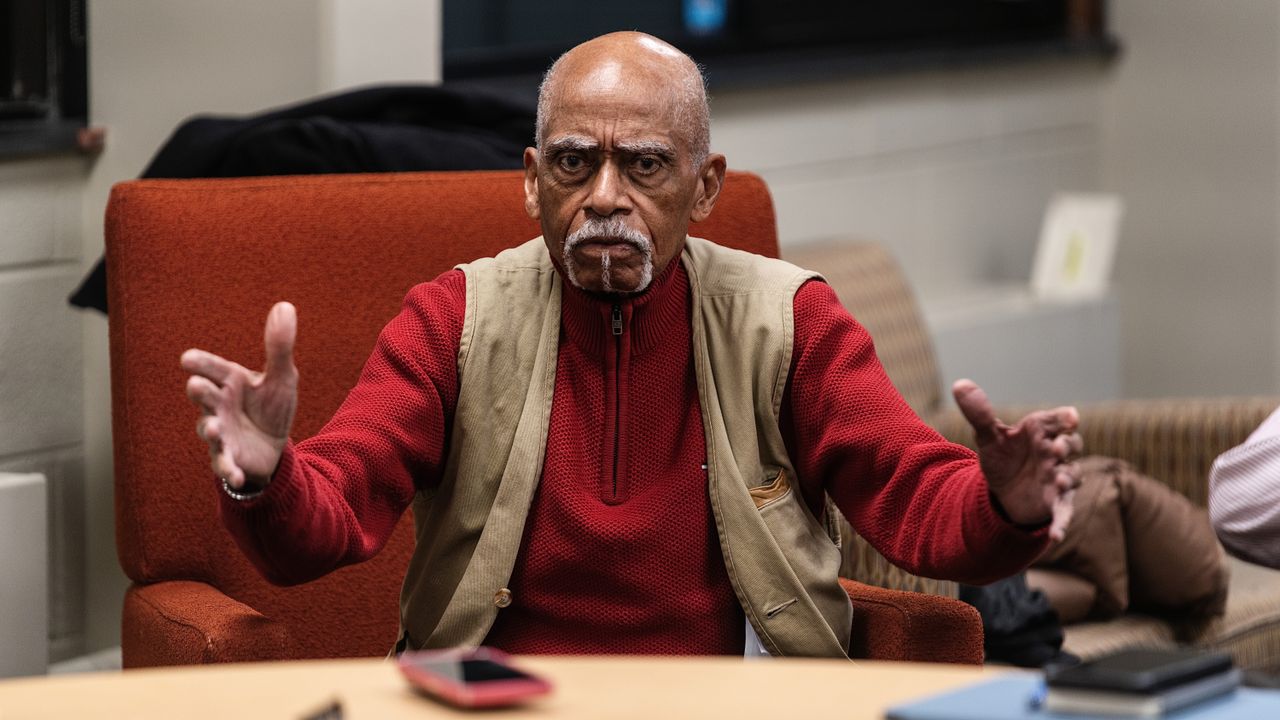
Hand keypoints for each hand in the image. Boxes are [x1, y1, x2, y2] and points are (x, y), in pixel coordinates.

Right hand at [180, 302, 298, 490]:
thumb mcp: (282, 376)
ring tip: (214, 428)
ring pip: (208, 429)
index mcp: (229, 381)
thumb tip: (284, 306)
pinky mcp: (228, 457)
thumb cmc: (271, 406)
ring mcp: (220, 432)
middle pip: (202, 395)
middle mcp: (218, 405)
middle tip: (196, 386)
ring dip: (209, 429)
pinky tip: (238, 474)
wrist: (274, 445)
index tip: (188, 359)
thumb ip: (279, 345)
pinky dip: (228, 469)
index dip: (199, 363)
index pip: (210, 367)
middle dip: (199, 391)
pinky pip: (224, 464)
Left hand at [952, 379, 1081, 541]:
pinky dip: (1062, 522)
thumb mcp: (988, 436)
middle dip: (1067, 445)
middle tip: (1055, 448)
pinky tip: (1056, 535)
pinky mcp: (1057, 502)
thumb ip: (978, 413)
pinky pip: (1064, 511)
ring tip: (1059, 480)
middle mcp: (1055, 452)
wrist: (1003, 491)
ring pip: (1073, 474)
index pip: (1057, 420)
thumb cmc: (1002, 457)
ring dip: (1069, 477)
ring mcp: (1059, 477)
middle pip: (1072, 444)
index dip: (1065, 418)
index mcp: (1041, 431)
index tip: (1070, 417)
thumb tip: (959, 384)